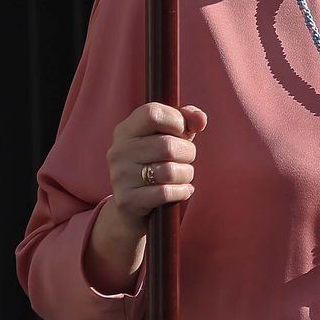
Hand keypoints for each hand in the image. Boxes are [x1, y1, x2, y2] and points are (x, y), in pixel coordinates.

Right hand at [105, 101, 206, 224]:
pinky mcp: (127, 200)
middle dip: (188, 153)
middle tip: (186, 159)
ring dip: (186, 174)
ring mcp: (120, 176)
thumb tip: (200, 119)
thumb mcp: (171, 137)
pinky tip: (182, 190)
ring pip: (169, 171)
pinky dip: (182, 191)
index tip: (181, 132)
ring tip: (183, 176)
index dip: (176, 120)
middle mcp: (118, 151)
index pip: (153, 113)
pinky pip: (166, 193)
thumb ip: (188, 121)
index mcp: (126, 130)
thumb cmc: (157, 162)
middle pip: (167, 145)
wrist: (133, 205)